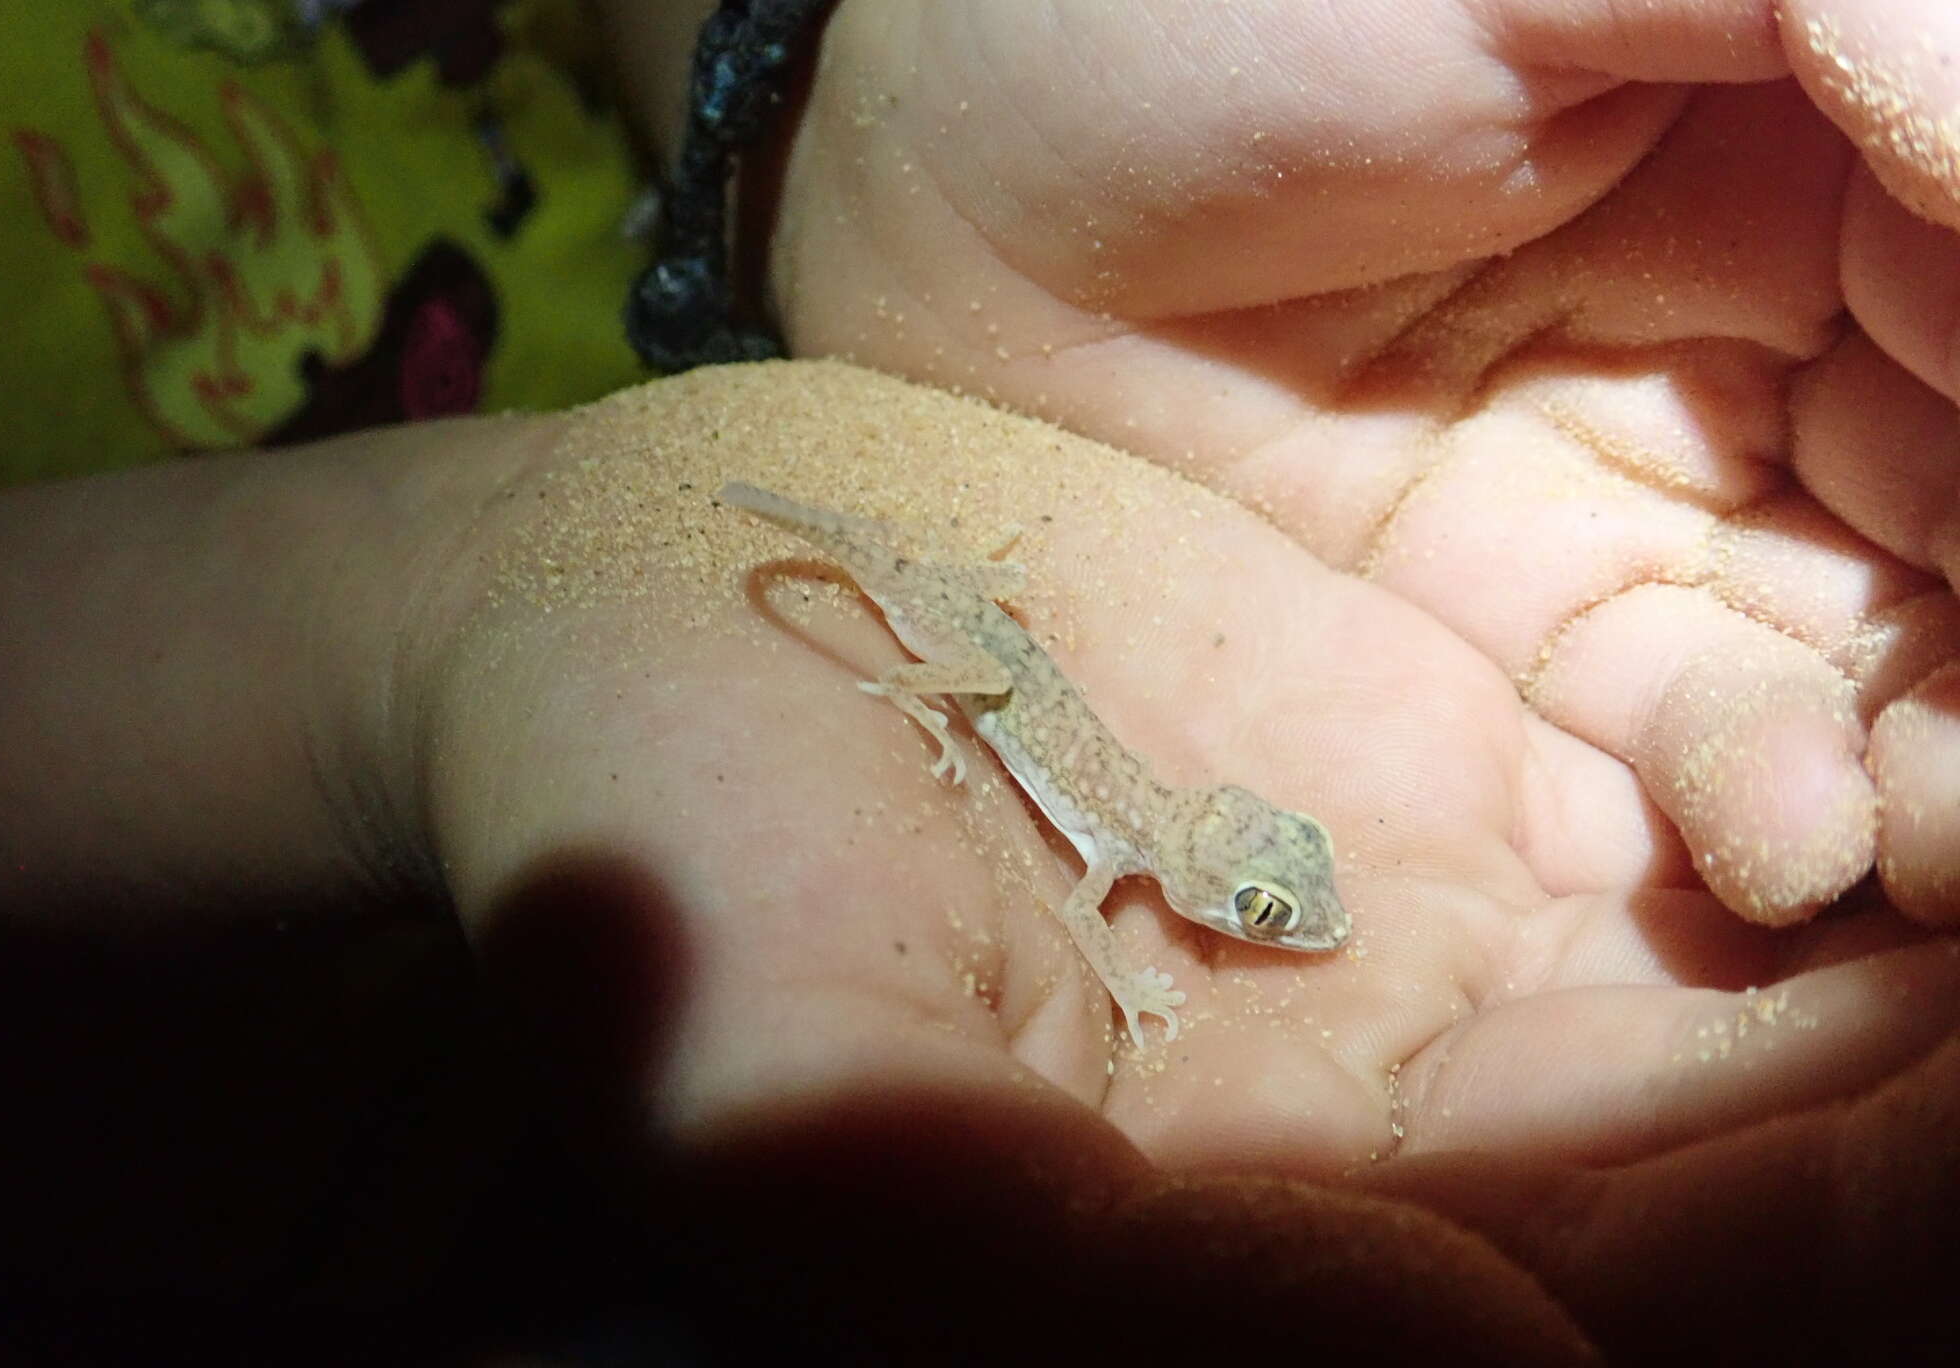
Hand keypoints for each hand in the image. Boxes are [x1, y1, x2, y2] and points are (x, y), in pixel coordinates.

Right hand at [432, 361, 1959, 1356]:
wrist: (652, 587)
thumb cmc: (662, 853)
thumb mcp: (822, 1099)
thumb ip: (1112, 1290)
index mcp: (1235, 1283)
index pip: (1604, 1330)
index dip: (1818, 1254)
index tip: (1944, 1132)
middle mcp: (1376, 1167)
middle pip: (1745, 1216)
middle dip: (1913, 1129)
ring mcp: (1433, 963)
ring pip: (1779, 1039)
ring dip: (1922, 968)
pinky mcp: (1454, 781)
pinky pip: (1726, 830)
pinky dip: (1857, 810)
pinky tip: (1928, 750)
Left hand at [767, 0, 1959, 929]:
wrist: (936, 204)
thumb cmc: (1171, 17)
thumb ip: (1811, 15)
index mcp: (1806, 123)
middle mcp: (1763, 326)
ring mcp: (1644, 495)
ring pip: (1880, 648)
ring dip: (1940, 757)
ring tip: (1934, 828)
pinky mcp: (1511, 637)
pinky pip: (1699, 744)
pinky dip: (1778, 804)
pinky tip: (1799, 846)